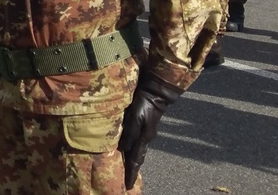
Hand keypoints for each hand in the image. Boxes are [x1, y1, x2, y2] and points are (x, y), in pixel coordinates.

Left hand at [118, 75, 181, 189]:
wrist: (155, 92)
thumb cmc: (144, 104)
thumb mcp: (135, 119)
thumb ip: (129, 134)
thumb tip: (122, 150)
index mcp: (143, 139)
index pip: (136, 160)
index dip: (131, 173)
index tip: (128, 186)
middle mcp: (144, 138)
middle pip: (137, 157)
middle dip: (132, 169)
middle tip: (126, 179)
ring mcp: (144, 131)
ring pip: (136, 149)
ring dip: (130, 159)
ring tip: (124, 167)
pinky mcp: (141, 124)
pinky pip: (134, 140)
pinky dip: (129, 147)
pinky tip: (124, 148)